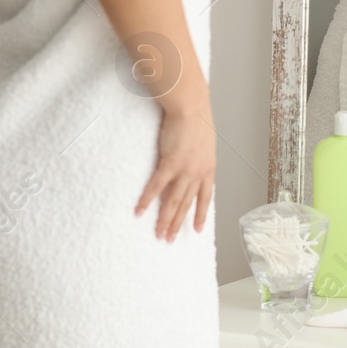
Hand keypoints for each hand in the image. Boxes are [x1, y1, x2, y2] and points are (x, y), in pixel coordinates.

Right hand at [135, 102, 215, 241]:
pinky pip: (156, 187)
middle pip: (186, 204)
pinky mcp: (169, 164)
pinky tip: (139, 210)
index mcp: (207, 169)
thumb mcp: (204, 142)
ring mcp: (184, 170)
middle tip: (169, 240)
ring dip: (165, 220)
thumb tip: (193, 160)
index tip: (197, 229)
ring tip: (158, 234)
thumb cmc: (197, 118)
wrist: (191, 107)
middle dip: (178, 224)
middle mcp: (197, 173)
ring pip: (173, 201)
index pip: (204, 198)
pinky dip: (146, 200)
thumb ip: (199, 155)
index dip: (200, 215)